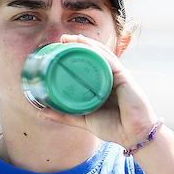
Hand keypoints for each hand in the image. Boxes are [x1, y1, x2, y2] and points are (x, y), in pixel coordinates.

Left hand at [40, 34, 158, 150]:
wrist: (133, 136)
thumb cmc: (114, 128)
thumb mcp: (83, 120)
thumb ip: (63, 115)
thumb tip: (40, 112)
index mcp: (103, 86)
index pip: (89, 65)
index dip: (76, 55)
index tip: (59, 48)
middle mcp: (111, 78)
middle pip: (95, 56)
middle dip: (79, 45)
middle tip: (61, 39)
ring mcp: (118, 76)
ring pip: (101, 54)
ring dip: (86, 44)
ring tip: (70, 37)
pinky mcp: (124, 77)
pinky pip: (110, 60)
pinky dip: (97, 50)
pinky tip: (86, 43)